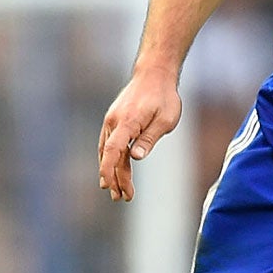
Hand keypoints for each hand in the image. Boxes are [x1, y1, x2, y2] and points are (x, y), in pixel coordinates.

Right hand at [97, 66, 182, 201]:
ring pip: (107, 151)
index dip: (109, 170)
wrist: (154, 75)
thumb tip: (135, 157)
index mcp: (127, 122)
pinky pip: (108, 144)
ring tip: (116, 192)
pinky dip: (108, 159)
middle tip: (123, 198)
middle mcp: (114, 122)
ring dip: (111, 172)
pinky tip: (112, 172)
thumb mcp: (165, 119)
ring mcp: (112, 120)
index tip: (111, 187)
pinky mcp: (114, 120)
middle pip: (110, 155)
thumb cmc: (164, 97)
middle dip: (115, 178)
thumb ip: (149, 138)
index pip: (112, 150)